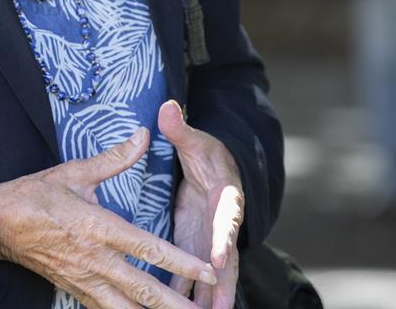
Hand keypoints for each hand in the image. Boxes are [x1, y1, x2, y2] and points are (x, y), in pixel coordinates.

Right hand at [0, 126, 218, 308]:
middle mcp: (95, 259)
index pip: (148, 248)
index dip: (180, 262)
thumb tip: (144, 135)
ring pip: (127, 308)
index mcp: (98, 227)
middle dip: (176, 303)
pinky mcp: (75, 290)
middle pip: (143, 289)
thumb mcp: (76, 171)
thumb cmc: (38, 193)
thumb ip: (114, 158)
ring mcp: (85, 279)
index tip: (206, 271)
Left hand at [159, 101, 243, 308]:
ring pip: (210, 278)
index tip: (219, 259)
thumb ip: (180, 129)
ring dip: (205, 300)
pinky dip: (184, 294)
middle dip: (223, 288)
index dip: (224, 240)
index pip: (227, 222)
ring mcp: (209, 242)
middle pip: (226, 262)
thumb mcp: (195, 141)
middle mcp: (221, 227)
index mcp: (226, 200)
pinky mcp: (195, 249)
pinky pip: (191, 277)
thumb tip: (168, 106)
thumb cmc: (208, 154)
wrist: (216, 171)